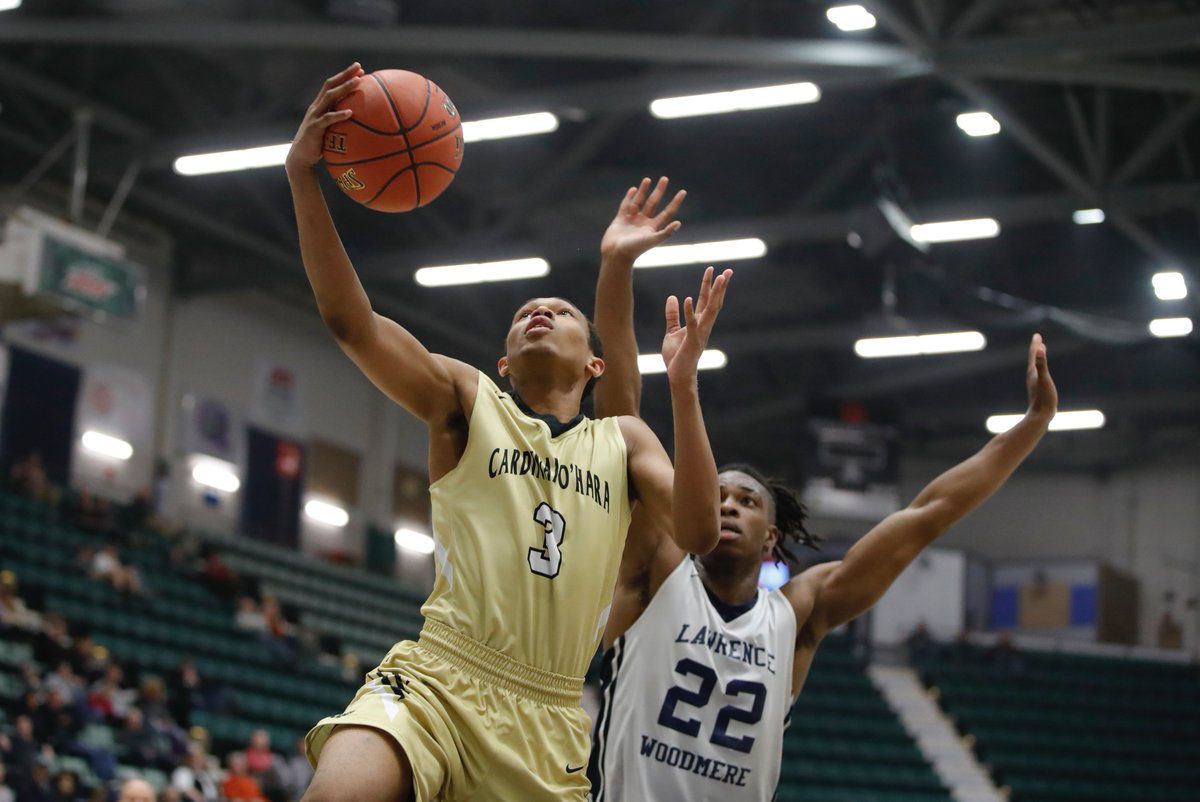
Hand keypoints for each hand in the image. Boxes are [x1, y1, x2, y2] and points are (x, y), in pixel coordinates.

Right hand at [286, 62, 364, 171]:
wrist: (301, 158)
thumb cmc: (318, 146)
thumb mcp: (330, 131)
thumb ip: (340, 123)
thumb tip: (361, 123)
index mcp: (319, 106)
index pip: (331, 85)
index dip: (344, 76)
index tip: (359, 69)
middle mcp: (316, 107)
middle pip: (330, 85)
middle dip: (345, 75)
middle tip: (359, 67)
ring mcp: (314, 116)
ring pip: (329, 97)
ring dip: (344, 88)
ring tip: (358, 82)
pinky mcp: (314, 128)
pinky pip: (327, 119)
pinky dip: (339, 115)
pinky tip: (351, 112)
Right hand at [600, 176, 686, 261]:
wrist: (615, 254)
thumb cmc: (634, 249)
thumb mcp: (652, 240)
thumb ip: (665, 232)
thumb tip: (679, 223)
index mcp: (653, 227)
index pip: (667, 212)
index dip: (675, 202)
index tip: (683, 191)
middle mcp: (644, 222)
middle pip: (654, 203)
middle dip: (659, 191)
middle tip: (665, 178)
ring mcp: (632, 220)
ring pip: (640, 201)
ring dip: (644, 190)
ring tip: (648, 179)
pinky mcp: (620, 219)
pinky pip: (625, 205)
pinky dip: (629, 197)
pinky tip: (633, 189)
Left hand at [662, 266, 731, 382]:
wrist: (678, 374)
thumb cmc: (677, 355)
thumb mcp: (672, 331)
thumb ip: (673, 315)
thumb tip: (672, 297)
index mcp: (700, 323)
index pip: (706, 300)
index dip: (710, 285)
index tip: (714, 270)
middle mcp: (704, 326)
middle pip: (714, 302)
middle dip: (720, 287)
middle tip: (727, 270)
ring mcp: (700, 333)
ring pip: (711, 310)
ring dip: (715, 294)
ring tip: (718, 278)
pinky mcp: (692, 340)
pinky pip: (691, 323)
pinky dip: (689, 311)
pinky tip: (687, 298)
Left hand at [1025, 333, 1057, 420]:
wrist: (1040, 416)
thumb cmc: (1043, 397)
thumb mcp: (1044, 379)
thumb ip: (1041, 364)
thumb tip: (1039, 349)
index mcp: (1033, 372)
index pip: (1033, 355)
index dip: (1036, 345)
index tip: (1037, 335)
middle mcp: (1032, 377)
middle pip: (1033, 360)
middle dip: (1036, 349)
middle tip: (1038, 340)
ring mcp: (1035, 384)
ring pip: (1036, 368)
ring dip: (1038, 359)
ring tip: (1040, 354)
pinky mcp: (1039, 390)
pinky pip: (1040, 376)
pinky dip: (1041, 370)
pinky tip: (1043, 374)